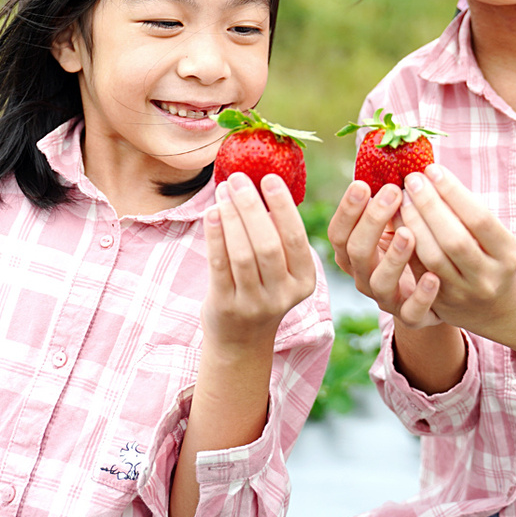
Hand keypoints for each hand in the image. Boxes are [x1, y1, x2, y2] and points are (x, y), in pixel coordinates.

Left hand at [202, 172, 317, 348]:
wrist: (241, 339)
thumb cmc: (261, 289)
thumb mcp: (280, 270)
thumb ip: (276, 235)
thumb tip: (258, 185)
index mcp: (304, 280)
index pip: (295, 237)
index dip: (283, 206)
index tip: (269, 177)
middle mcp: (283, 295)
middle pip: (268, 244)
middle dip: (251, 207)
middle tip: (238, 179)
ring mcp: (254, 304)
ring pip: (243, 254)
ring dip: (231, 217)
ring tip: (222, 192)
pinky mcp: (226, 307)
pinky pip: (220, 266)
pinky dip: (215, 236)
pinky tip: (211, 213)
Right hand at [326, 179, 443, 327]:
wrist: (434, 290)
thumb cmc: (410, 244)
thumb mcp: (395, 221)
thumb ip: (387, 199)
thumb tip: (388, 157)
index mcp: (353, 252)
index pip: (338, 232)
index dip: (348, 210)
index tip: (363, 184)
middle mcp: (363, 276)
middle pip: (356, 252)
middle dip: (372, 221)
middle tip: (393, 193)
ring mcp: (386, 298)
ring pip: (379, 282)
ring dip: (394, 257)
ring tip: (410, 233)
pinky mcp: (411, 316)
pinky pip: (412, 312)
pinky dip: (422, 295)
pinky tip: (434, 276)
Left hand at [398, 164, 515, 367]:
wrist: (497, 307)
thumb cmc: (492, 256)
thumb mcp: (495, 236)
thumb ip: (468, 210)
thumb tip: (433, 175)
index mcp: (507, 255)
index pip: (479, 219)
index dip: (453, 192)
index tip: (433, 169)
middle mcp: (487, 278)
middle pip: (454, 239)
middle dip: (430, 205)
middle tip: (412, 180)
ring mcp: (463, 294)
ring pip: (432, 257)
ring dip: (413, 222)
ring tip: (403, 197)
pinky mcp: (440, 305)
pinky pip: (417, 272)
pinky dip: (405, 244)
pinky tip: (398, 220)